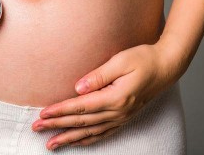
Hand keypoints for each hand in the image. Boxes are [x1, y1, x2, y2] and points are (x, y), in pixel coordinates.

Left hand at [31, 40, 185, 149]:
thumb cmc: (144, 59)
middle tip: (36, 128)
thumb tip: (78, 87)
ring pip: (90, 132)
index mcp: (116, 98)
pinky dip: (87, 139)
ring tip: (51, 144)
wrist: (166, 66)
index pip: (81, 107)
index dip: (60, 111)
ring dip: (69, 138)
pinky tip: (76, 142)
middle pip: (81, 122)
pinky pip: (102, 133)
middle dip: (57, 126)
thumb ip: (98, 75)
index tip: (42, 114)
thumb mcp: (121, 61)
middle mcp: (118, 111)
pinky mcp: (123, 117)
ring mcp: (121, 117)